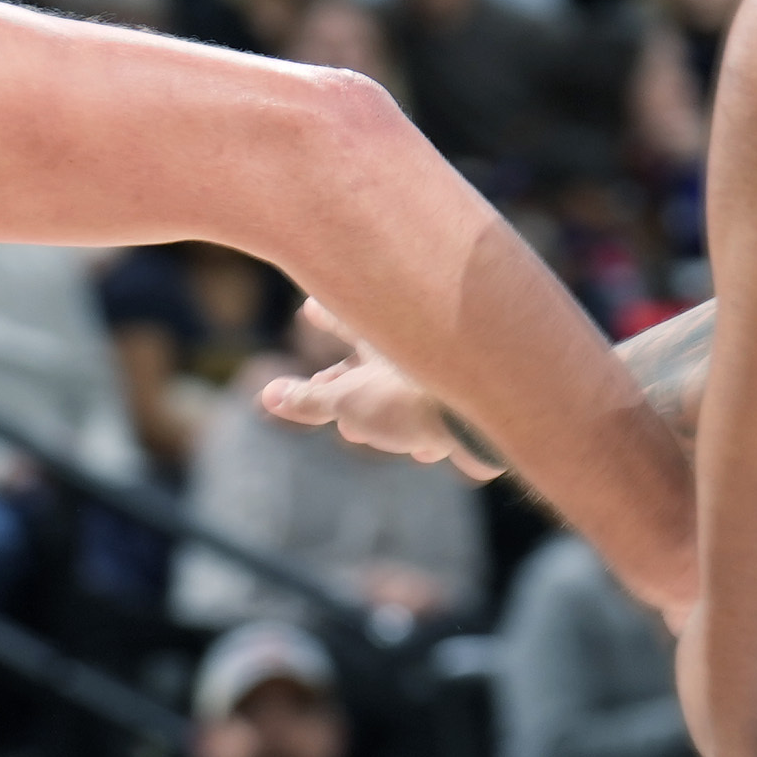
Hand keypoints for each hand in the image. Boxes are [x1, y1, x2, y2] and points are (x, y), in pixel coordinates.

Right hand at [257, 322, 501, 480]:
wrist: (489, 417)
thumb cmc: (413, 398)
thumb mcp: (347, 402)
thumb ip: (310, 400)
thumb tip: (267, 394)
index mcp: (382, 335)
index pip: (343, 317)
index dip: (324, 316)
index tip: (310, 305)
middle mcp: (416, 346)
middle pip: (369, 362)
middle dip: (344, 379)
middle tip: (326, 380)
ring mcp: (444, 375)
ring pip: (402, 390)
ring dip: (380, 410)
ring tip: (360, 428)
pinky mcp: (470, 406)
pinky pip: (436, 419)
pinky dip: (424, 431)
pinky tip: (430, 451)